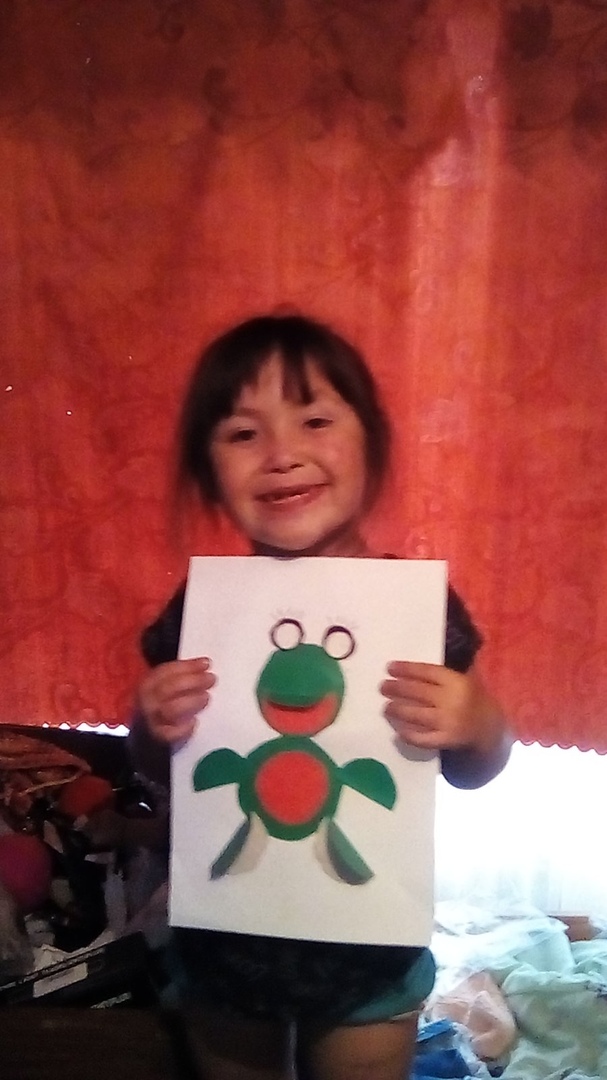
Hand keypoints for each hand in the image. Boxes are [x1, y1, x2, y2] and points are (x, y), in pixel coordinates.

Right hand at [137, 657, 215, 744]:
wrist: (147, 737)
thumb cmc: (161, 707)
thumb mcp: (164, 688)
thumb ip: (180, 678)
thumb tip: (203, 668)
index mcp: (147, 685)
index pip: (166, 671)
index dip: (187, 666)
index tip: (205, 663)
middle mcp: (147, 701)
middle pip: (168, 688)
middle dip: (192, 681)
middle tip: (210, 679)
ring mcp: (152, 720)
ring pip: (171, 709)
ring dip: (192, 701)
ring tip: (205, 697)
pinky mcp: (160, 739)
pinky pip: (173, 733)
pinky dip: (185, 727)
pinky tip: (194, 721)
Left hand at [380, 660, 494, 752]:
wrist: (491, 729)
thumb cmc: (475, 699)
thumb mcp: (469, 678)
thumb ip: (448, 670)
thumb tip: (421, 658)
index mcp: (458, 682)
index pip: (427, 672)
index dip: (406, 669)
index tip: (390, 667)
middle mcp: (452, 701)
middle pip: (418, 692)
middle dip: (397, 689)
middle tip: (382, 687)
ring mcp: (448, 723)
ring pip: (417, 715)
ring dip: (398, 710)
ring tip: (385, 707)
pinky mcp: (446, 741)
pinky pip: (422, 739)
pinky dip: (408, 734)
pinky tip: (397, 731)